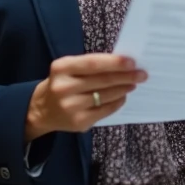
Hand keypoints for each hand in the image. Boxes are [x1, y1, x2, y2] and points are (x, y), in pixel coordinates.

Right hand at [25, 54, 146, 140]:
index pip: (93, 63)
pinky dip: (117, 102)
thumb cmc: (63, 83)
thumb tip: (125, 63)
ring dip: (124, 89)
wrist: (42, 110)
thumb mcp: (70, 69)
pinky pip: (105, 110)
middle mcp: (63, 87)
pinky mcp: (78, 122)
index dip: (115, 62)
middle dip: (126, 76)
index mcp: (62, 68)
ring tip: (134, 83)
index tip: (133, 62)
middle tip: (142, 74)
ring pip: (106, 95)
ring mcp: (70, 106)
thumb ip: (92, 65)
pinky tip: (123, 96)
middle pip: (102, 80)